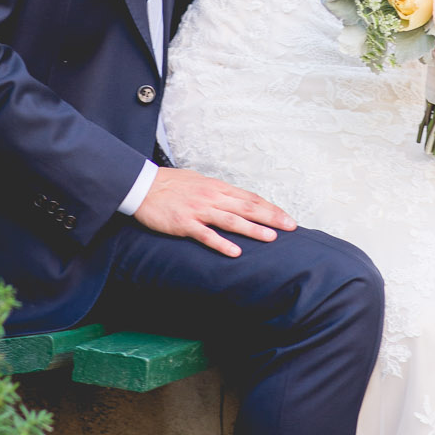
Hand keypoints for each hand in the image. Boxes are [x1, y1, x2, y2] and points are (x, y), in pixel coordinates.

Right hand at [134, 167, 295, 257]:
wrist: (143, 186)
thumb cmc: (171, 183)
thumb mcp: (199, 181)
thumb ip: (218, 191)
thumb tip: (235, 198)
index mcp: (217, 187)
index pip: (250, 198)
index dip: (270, 208)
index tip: (286, 217)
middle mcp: (212, 197)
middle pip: (248, 208)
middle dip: (271, 218)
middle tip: (290, 227)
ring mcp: (199, 210)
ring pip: (231, 220)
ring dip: (253, 230)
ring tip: (271, 238)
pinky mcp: (185, 223)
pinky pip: (206, 235)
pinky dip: (221, 244)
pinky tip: (235, 252)